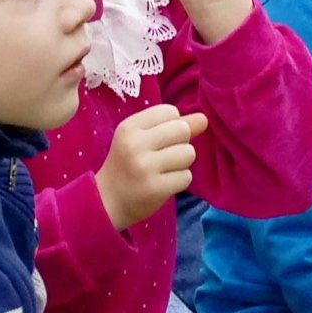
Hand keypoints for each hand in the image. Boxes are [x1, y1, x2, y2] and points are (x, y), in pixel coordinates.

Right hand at [96, 102, 204, 232]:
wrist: (108, 200)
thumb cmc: (128, 164)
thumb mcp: (142, 138)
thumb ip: (173, 125)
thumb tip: (204, 118)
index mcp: (129, 127)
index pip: (170, 111)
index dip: (172, 125)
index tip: (158, 139)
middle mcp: (135, 144)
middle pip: (182, 130)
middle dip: (181, 143)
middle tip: (164, 155)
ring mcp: (144, 167)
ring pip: (188, 153)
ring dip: (182, 163)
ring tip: (164, 170)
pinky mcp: (155, 188)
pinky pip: (186, 177)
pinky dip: (179, 180)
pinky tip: (164, 183)